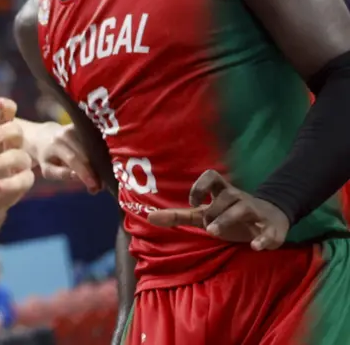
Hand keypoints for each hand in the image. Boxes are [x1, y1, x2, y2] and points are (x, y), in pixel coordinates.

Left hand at [0, 88, 35, 210]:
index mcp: (0, 130)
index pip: (9, 113)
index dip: (7, 107)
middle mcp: (13, 144)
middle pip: (17, 131)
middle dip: (5, 132)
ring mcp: (20, 163)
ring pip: (20, 157)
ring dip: (2, 161)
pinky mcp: (22, 182)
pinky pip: (24, 180)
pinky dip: (11, 183)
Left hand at [25, 122, 101, 191]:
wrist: (44, 137)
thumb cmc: (47, 157)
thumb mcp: (48, 169)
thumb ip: (62, 174)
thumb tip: (79, 177)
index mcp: (56, 144)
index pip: (72, 159)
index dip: (84, 172)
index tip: (95, 185)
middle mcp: (67, 133)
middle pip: (86, 155)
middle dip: (95, 172)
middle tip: (100, 187)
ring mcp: (77, 128)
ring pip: (94, 149)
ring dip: (100, 165)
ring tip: (101, 179)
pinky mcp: (85, 126)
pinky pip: (96, 142)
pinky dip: (100, 155)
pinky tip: (101, 166)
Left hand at [147, 169, 289, 249]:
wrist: (271, 219)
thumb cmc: (229, 215)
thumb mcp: (203, 214)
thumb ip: (178, 216)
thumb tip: (149, 218)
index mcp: (222, 192)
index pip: (211, 176)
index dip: (200, 186)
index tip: (193, 202)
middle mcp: (238, 198)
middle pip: (225, 197)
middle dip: (213, 212)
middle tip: (208, 227)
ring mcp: (256, 212)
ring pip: (243, 209)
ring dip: (226, 219)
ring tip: (213, 232)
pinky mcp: (272, 228)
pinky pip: (270, 231)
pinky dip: (263, 239)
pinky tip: (254, 246)